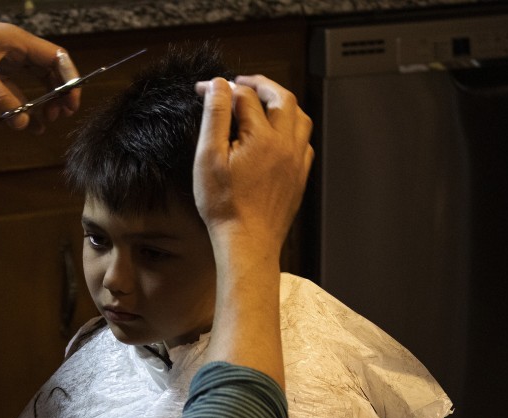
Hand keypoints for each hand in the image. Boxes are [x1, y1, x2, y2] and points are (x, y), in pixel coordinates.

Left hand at [0, 16, 80, 131]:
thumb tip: (22, 122)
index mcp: (17, 41)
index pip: (56, 58)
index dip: (70, 79)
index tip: (72, 103)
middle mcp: (14, 49)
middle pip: (49, 71)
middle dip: (59, 94)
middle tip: (61, 117)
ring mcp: (2, 61)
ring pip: (34, 82)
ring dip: (43, 102)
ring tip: (46, 123)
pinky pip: (14, 91)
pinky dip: (21, 106)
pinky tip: (24, 124)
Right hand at [192, 75, 312, 260]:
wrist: (248, 243)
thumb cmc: (224, 206)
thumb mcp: (208, 158)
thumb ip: (214, 117)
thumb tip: (219, 85)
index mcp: (262, 137)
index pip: (244, 96)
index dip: (222, 88)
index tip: (203, 90)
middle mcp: (286, 144)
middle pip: (282, 98)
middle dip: (261, 84)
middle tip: (242, 83)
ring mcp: (297, 161)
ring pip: (300, 117)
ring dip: (282, 103)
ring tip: (264, 101)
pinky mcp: (300, 177)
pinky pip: (304, 142)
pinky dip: (292, 129)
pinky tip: (278, 135)